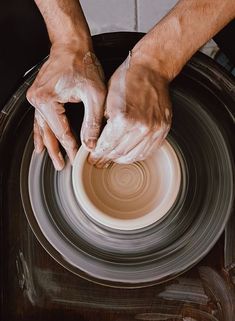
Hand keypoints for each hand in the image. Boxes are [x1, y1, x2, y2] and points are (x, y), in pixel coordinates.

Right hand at [27, 44, 105, 169]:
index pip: (62, 133)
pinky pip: (40, 119)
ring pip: (42, 128)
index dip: (71, 148)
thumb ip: (92, 121)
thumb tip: (91, 144)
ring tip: (51, 158)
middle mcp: (38, 101)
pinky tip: (41, 141)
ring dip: (47, 144)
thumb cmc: (83, 64)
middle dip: (56, 151)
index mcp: (48, 101)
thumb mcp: (94, 94)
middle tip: (62, 166)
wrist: (72, 45)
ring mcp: (37, 98)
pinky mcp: (41, 95)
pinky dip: (42, 132)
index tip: (77, 159)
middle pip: (48, 133)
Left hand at [88, 51, 171, 167]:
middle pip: (119, 154)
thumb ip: (101, 125)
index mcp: (122, 119)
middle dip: (106, 158)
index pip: (106, 146)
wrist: (151, 70)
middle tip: (100, 160)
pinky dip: (136, 155)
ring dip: (121, 159)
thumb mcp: (105, 100)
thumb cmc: (126, 80)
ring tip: (113, 158)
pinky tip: (129, 153)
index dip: (97, 154)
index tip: (92, 157)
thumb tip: (95, 144)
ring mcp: (154, 130)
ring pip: (134, 156)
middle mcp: (140, 127)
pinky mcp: (162, 130)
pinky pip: (148, 151)